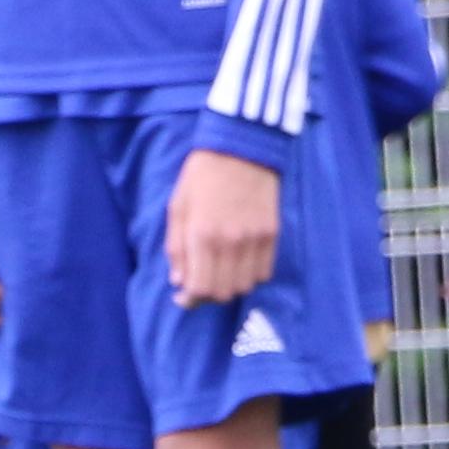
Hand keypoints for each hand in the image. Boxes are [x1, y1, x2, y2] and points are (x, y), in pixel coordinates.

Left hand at [171, 150, 281, 304]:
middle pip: (223, 293)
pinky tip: (238, 263)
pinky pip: (263, 272)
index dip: (190, 300)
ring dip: (229, 286)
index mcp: (202, 235)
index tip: (183, 297)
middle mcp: (231, 242)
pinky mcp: (272, 234)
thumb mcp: (177, 207)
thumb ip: (176, 247)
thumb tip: (178, 281)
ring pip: (245, 286)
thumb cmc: (201, 176)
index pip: (200, 288)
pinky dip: (249, 275)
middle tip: (199, 284)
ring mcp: (255, 239)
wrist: (240, 148)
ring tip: (219, 272)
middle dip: (208, 295)